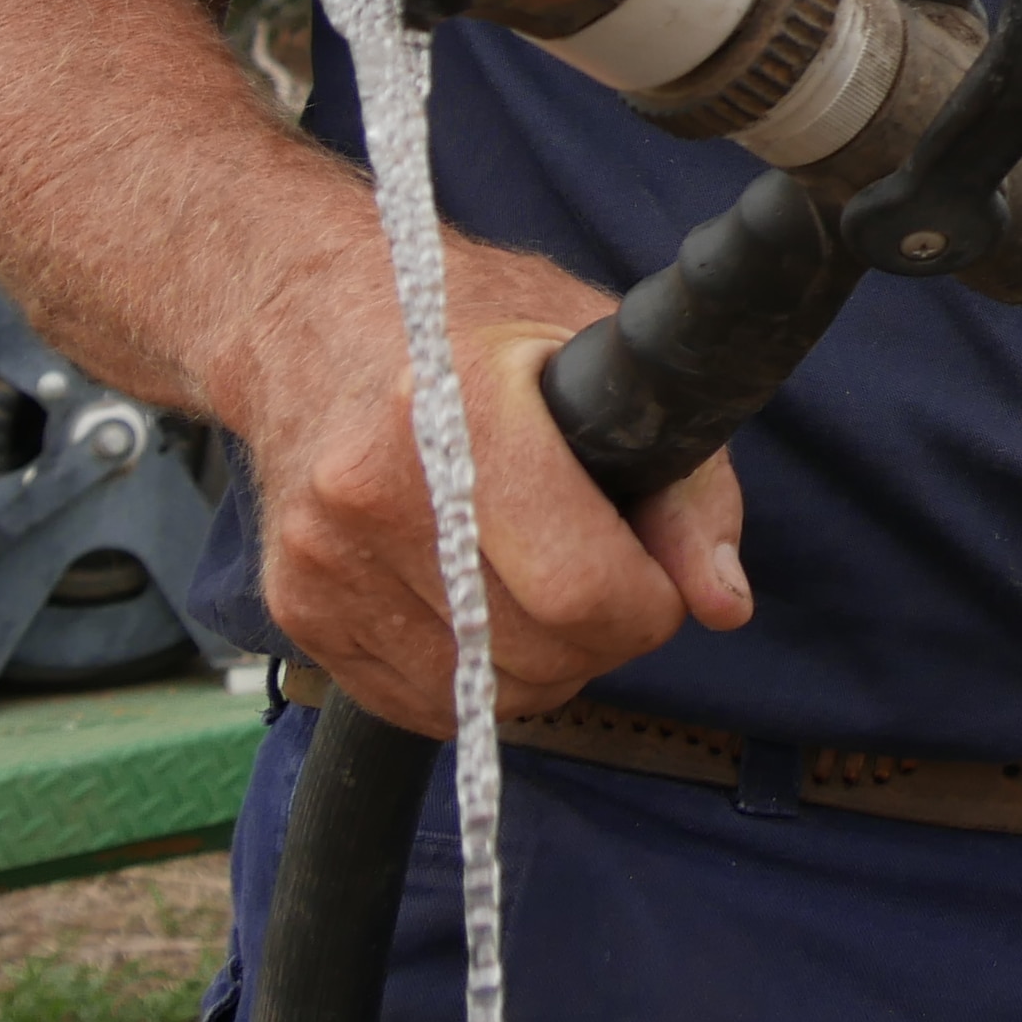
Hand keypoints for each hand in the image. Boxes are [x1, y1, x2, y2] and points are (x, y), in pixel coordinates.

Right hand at [231, 234, 749, 736]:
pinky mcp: (297, 609)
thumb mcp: (606, 357)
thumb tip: (723, 602)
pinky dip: (479, 675)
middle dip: (605, 636)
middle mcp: (368, 492)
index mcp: (453, 412)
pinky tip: (488, 602)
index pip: (578, 587)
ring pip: (483, 694)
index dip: (649, 602)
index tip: (660, 573)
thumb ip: (687, 482)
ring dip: (545, 663)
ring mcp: (321, 559)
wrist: (311, 317)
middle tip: (613, 575)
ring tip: (549, 579)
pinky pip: (423, 703)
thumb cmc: (478, 323)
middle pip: (535, 654)